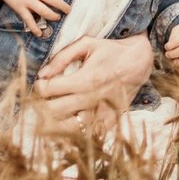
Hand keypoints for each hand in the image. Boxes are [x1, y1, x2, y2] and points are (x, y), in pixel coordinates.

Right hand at [0, 0, 78, 35]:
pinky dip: (35, 28)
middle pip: (53, 0)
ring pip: (44, 12)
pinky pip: (30, 21)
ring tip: (57, 17)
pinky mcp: (21, 9)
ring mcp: (28, 1)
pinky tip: (40, 33)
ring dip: (53, 16)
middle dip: (63, 6)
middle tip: (68, 10)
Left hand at [33, 33, 153, 125]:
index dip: (39, 87)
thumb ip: (62, 57)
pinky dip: (74, 132)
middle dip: (41, 106)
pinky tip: (69, 121)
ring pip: (68, 129)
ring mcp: (102, 113)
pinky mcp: (109, 122)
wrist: (139, 62)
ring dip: (54, 123)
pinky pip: (87, 135)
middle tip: (43, 100)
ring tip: (51, 113)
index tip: (41, 84)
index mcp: (86, 78)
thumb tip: (42, 73)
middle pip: (54, 112)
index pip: (49, 90)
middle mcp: (93, 99)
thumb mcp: (87, 44)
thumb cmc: (110, 51)